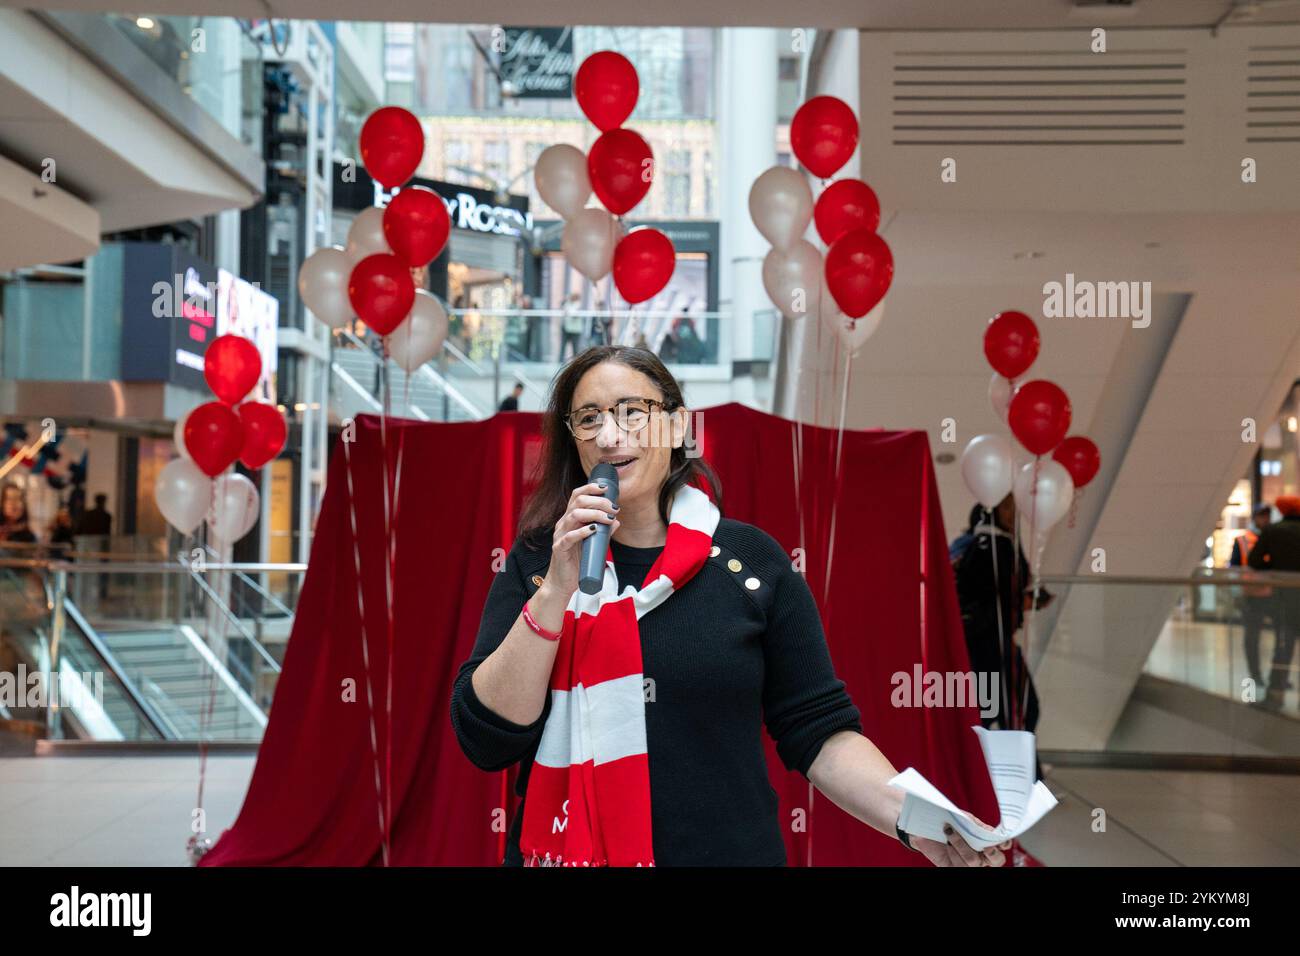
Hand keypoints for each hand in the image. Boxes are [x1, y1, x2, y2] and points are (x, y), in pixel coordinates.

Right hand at [541, 481, 619, 599]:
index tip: (607, 489)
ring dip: (594, 514)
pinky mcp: (559, 549)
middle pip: (578, 501)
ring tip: (608, 519)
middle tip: (613, 508)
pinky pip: (569, 536)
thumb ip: (603, 531)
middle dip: (598, 501)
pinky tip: (593, 529)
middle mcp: (563, 524)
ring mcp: (560, 535)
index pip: (577, 496)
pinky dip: (582, 531)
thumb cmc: (577, 561)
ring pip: (574, 515)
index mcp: (570, 519)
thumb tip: (617, 520)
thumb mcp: (593, 543)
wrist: (563, 583)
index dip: (590, 488)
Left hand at [909, 813, 1011, 866]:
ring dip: (962, 845)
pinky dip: (953, 853)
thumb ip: (976, 825)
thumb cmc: (948, 821)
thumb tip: (990, 831)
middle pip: (996, 861)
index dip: (1004, 844)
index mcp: (987, 842)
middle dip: (992, 854)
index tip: (1002, 841)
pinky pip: (959, 865)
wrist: (924, 825)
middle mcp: (981, 856)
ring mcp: (968, 864)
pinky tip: (947, 843)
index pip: (1002, 847)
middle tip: (985, 847)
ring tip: (950, 832)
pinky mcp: (954, 869)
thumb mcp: (963, 819)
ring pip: (974, 861)